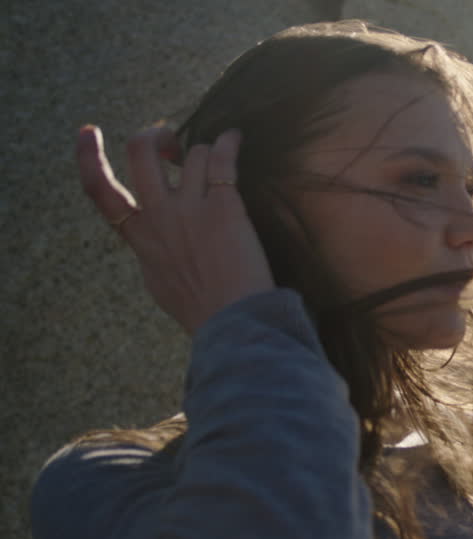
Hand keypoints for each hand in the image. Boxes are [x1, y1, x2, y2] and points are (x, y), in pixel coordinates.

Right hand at [77, 124, 274, 334]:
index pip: (99, 191)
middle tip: (172, 144)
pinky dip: (230, 143)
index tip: (88, 132)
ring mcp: (191, 210)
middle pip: (140, 152)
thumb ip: (151, 252)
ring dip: (207, 153)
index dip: (88, 157)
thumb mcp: (158, 281)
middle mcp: (160, 216)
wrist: (231, 323)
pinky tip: (236, 139)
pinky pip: (222, 160)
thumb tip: (150, 239)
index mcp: (140, 236)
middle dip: (153, 135)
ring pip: (193, 152)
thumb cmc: (200, 309)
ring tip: (222, 168)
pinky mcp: (224, 208)